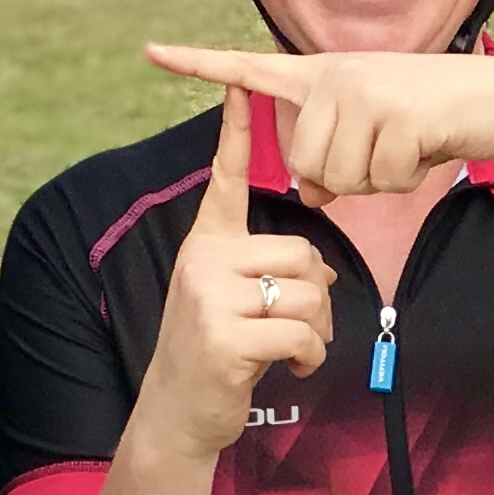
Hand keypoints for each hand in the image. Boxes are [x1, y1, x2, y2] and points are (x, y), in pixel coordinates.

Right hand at [136, 105, 333, 462]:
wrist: (176, 410)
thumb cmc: (213, 351)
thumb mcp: (226, 298)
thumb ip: (261, 271)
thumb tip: (317, 270)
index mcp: (204, 243)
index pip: (224, 179)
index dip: (234, 132)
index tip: (239, 84)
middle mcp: (201, 260)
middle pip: (300, 253)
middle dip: (315, 296)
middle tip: (296, 328)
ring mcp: (209, 297)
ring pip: (307, 294)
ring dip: (315, 332)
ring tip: (289, 349)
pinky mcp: (226, 336)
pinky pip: (301, 334)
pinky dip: (308, 357)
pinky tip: (286, 367)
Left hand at [145, 44, 493, 205]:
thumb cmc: (429, 120)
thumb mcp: (370, 134)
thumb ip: (332, 157)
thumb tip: (307, 195)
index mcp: (318, 75)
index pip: (246, 68)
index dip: (196, 63)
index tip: (149, 51)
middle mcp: (331, 75)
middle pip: (304, 164)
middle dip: (345, 177)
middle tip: (383, 149)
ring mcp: (361, 90)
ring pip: (338, 176)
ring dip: (375, 179)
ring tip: (403, 144)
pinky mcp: (393, 113)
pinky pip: (379, 179)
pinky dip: (403, 177)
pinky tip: (424, 146)